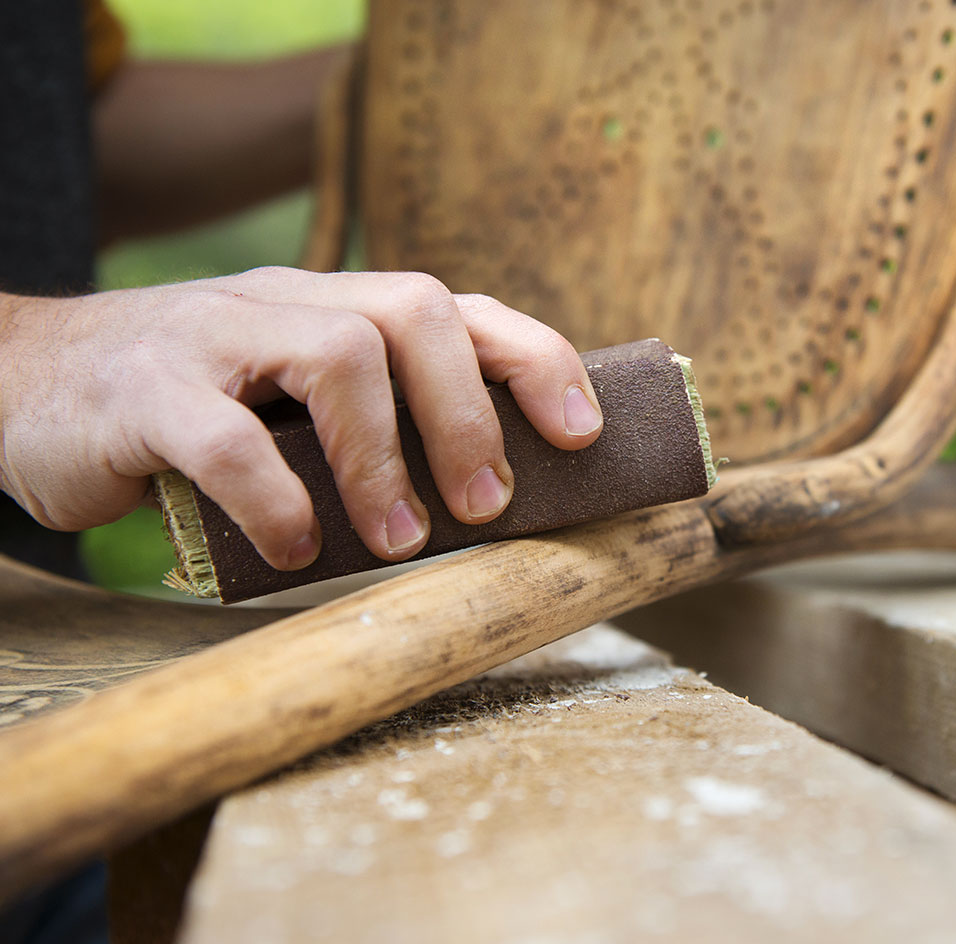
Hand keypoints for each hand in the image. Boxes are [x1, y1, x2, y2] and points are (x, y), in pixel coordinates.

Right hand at [0, 267, 602, 569]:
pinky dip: (279, 500)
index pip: (455, 307)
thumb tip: (482, 504)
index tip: (582, 433)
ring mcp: (211, 334)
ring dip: (386, 458)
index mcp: (332, 306)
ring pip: (334, 356)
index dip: (532, 359)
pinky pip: (225, 437)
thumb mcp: (285, 404)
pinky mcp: (142, 390)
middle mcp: (283, 302)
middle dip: (469, 413)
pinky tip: (299, 549)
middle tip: (490, 505)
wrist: (19, 381)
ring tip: (403, 538)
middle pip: (412, 314)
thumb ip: (364, 430)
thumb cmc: (185, 410)